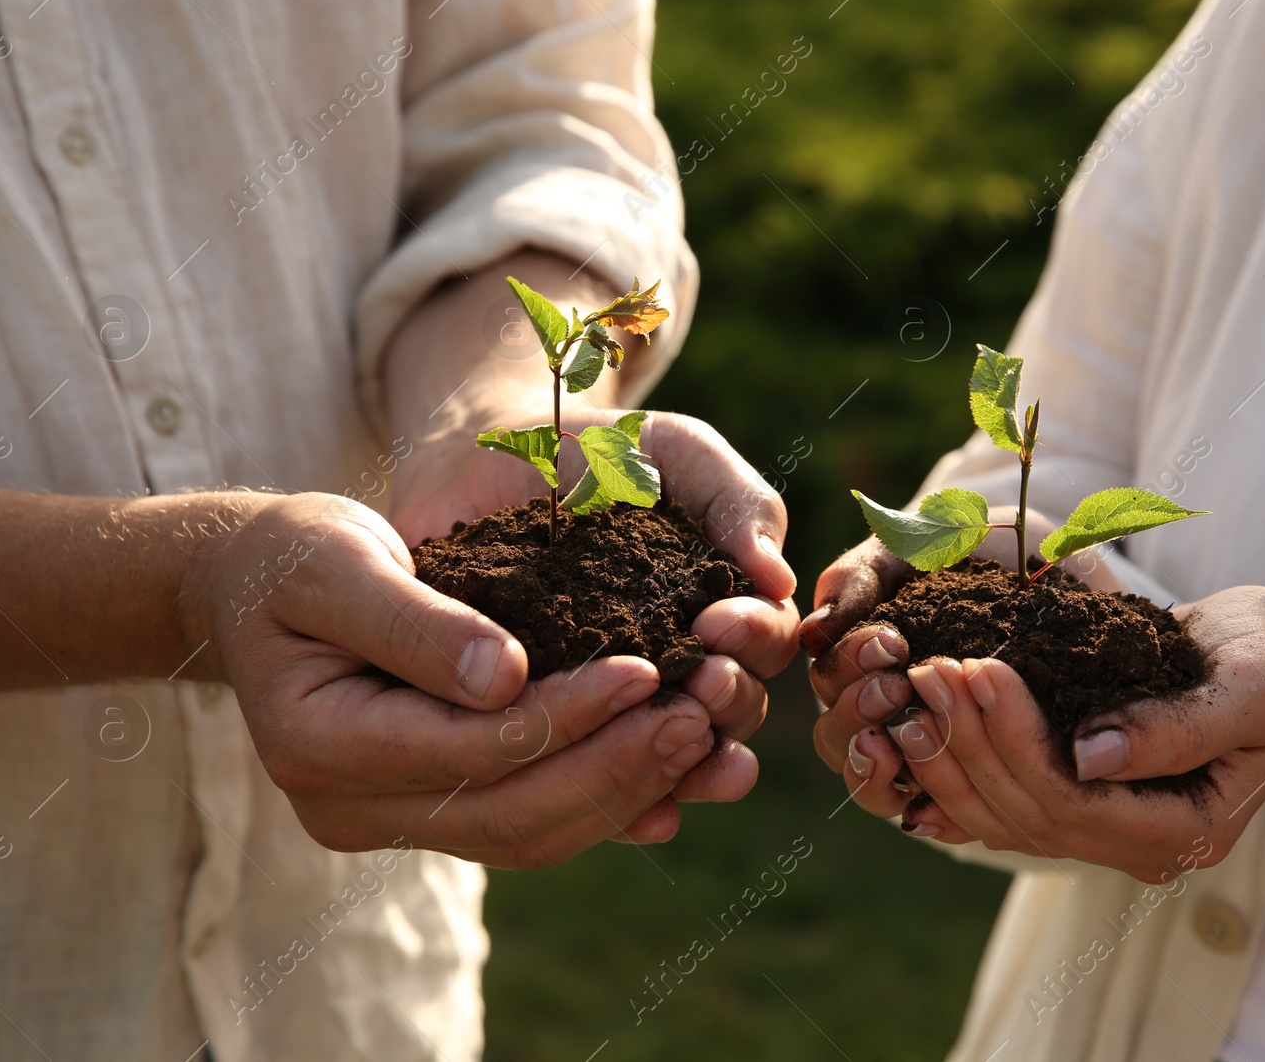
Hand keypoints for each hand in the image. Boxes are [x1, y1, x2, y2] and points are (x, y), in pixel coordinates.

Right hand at [179, 492, 737, 867]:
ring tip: (701, 737)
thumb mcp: (336, 561)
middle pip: (509, 814)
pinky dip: (602, 801)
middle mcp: (348, 808)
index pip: (467, 749)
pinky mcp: (430, 813)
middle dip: (614, 768)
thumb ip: (412, 619)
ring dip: (623, 793)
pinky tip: (670, 769)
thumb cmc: (291, 558)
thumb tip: (505, 678)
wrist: (256, 591)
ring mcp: (389, 822)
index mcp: (317, 743)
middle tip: (700, 715)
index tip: (645, 669)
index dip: (563, 716)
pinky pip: (527, 825)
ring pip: (528, 835)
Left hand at [391, 407, 798, 804]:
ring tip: (677, 739)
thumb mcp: (674, 451)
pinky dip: (626, 810)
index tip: (722, 620)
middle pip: (729, 711)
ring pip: (672, 760)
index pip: (765, 642)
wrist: (487, 456)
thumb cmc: (595, 449)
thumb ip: (735, 498)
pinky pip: (596, 787)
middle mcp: (681, 667)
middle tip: (703, 679)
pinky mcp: (553, 729)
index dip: (756, 639)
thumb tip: (778, 575)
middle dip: (728, 701)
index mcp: (723, 608)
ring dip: (687, 761)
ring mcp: (618, 705)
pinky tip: (641, 815)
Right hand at [804, 508, 1125, 781]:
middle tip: (899, 684)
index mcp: (856, 661)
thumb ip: (856, 579)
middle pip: (836, 737)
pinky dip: (923, 806)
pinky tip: (933, 795)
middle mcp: (876, 712)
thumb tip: (812, 633)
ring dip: (875, 763)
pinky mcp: (958, 782)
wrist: (1044, 564)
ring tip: (905, 734)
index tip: (889, 642)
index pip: (828, 680)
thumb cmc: (968, 552)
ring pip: (868, 782)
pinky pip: (924, 815)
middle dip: (860, 711)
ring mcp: (913, 752)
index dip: (849, 665)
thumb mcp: (909, 549)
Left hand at [888, 586, 1264, 881]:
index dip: (1016, 741)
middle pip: (1027, 815)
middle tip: (929, 670)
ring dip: (949, 754)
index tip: (977, 667)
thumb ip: (1179, 727)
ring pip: (1002, 819)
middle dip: (969, 741)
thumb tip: (1090, 757)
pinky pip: (999, 807)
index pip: (1077, 804)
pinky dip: (950, 773)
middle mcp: (1141, 848)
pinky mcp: (1075, 804)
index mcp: (1189, 832)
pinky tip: (909, 733)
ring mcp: (1105, 833)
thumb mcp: (1248, 685)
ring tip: (916, 686)